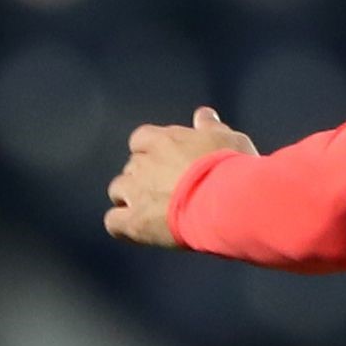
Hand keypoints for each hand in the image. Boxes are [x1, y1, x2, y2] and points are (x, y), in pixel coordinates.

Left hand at [105, 108, 257, 248]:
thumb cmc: (233, 169)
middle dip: (144, 177)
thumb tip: (203, 115)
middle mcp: (144, 163)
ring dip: (130, 199)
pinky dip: (122, 226)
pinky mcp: (136, 221)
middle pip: (131, 166)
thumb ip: (210, 127)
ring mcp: (136, 192)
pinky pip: (113, 222)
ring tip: (152, 212)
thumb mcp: (228, 139)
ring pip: (118, 190)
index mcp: (164, 141)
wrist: (229, 201)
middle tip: (168, 192)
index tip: (167, 163)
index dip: (151, 152)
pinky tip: (137, 231)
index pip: (142, 139)